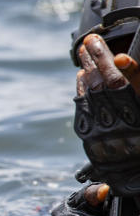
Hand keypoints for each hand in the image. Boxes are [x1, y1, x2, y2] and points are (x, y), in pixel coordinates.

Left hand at [74, 34, 139, 195]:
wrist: (137, 175)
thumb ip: (138, 80)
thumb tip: (119, 60)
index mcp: (135, 118)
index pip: (115, 82)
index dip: (104, 59)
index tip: (96, 41)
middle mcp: (115, 128)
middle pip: (97, 87)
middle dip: (92, 61)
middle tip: (88, 42)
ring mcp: (99, 135)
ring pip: (87, 98)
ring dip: (85, 73)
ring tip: (84, 54)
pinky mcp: (90, 141)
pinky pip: (81, 110)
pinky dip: (81, 90)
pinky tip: (81, 77)